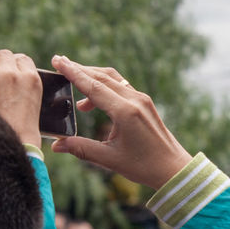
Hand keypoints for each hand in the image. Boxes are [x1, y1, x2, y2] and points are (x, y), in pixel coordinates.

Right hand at [47, 55, 191, 190]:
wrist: (174, 168)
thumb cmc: (144, 166)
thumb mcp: (110, 159)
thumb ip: (82, 149)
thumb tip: (56, 146)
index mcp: (125, 112)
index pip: (94, 87)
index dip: (73, 73)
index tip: (57, 60)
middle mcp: (135, 100)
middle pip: (102, 77)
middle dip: (79, 69)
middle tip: (59, 61)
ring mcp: (142, 99)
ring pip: (112, 79)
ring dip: (91, 76)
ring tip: (71, 81)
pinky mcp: (145, 103)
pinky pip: (121, 87)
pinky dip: (103, 87)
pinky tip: (90, 102)